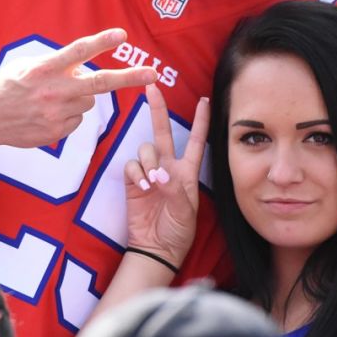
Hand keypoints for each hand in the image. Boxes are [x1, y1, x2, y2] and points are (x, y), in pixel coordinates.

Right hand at [0, 28, 158, 148]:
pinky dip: (68, 116)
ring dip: (80, 97)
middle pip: (99, 83)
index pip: (77, 52)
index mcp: (44, 69)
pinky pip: (76, 121)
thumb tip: (83, 68)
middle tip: (152, 73)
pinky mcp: (54, 133)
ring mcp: (54, 115)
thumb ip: (56, 64)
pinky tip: (47, 114)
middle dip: (129, 78)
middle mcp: (52, 91)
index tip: (122, 35)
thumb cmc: (7, 85)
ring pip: (88, 103)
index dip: (101, 42)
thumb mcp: (28, 65)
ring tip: (54, 98)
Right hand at [122, 84, 208, 268]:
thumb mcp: (185, 211)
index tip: (204, 100)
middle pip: (162, 132)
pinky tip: (143, 188)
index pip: (195, 140)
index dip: (200, 121)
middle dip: (158, 109)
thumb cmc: (177, 231)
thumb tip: (160, 175)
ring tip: (153, 183)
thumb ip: (174, 190)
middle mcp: (167, 167)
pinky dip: (137, 173)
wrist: (157, 248)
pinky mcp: (133, 182)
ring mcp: (149, 173)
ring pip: (145, 149)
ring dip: (149, 161)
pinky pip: (132, 165)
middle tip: (152, 87)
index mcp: (187, 172)